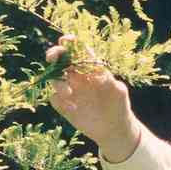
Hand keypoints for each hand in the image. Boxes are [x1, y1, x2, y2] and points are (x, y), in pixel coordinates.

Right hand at [46, 34, 140, 162]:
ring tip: (69, 93)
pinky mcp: (64, 105)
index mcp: (92, 69)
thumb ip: (108, 81)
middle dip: (55, 54)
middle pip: (62, 60)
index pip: (79, 51)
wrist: (113, 129)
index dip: (71, 43)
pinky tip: (73, 109)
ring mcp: (71, 90)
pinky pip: (54, 98)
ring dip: (57, 82)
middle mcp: (79, 77)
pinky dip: (59, 100)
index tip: (65, 40)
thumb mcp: (118, 92)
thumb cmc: (119, 106)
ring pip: (56, 78)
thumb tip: (97, 72)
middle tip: (51, 58)